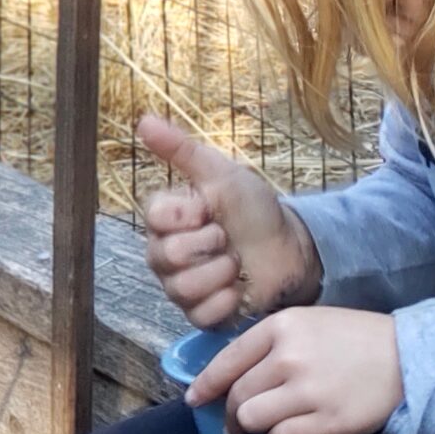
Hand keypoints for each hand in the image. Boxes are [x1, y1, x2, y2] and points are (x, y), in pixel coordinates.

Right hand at [139, 114, 321, 327]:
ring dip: (222, 273)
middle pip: (167, 257)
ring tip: (238, 262)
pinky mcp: (201, 314)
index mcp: (164, 220)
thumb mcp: (222, 174)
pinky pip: (200, 314)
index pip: (156, 218)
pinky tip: (241, 288)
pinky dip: (227, 300)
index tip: (210, 209)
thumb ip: (182, 150)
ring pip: (182, 288)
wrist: (291, 247)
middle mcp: (164, 254)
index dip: (189, 215)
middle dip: (210, 245)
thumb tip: (143, 119)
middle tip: (229, 238)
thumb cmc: (255, 210)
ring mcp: (181, 287)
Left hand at [188, 307, 403, 433]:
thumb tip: (230, 377)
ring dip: (250, 429)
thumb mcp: (309, 323)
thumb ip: (270, 344)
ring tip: (257, 432)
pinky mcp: (328, 420)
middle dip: (228, 415)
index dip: (206, 385)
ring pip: (253, 419)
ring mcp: (309, 391)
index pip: (227, 361)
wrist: (408, 357)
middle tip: (233, 425)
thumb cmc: (356, 339)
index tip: (196, 399)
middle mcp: (290, 357)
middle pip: (237, 396)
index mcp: (283, 327)